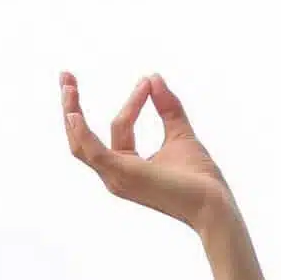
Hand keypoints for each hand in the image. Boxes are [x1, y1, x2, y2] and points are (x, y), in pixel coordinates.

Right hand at [61, 72, 232, 230]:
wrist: (215, 204)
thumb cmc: (200, 179)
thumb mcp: (180, 134)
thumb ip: (168, 108)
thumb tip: (154, 76)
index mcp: (127, 166)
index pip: (120, 126)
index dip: (133, 101)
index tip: (148, 80)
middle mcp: (115, 174)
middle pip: (82, 137)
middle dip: (71, 105)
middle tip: (66, 75)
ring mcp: (116, 177)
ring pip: (80, 143)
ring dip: (71, 111)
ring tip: (67, 83)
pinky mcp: (123, 175)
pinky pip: (93, 152)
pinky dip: (81, 132)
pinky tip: (74, 113)